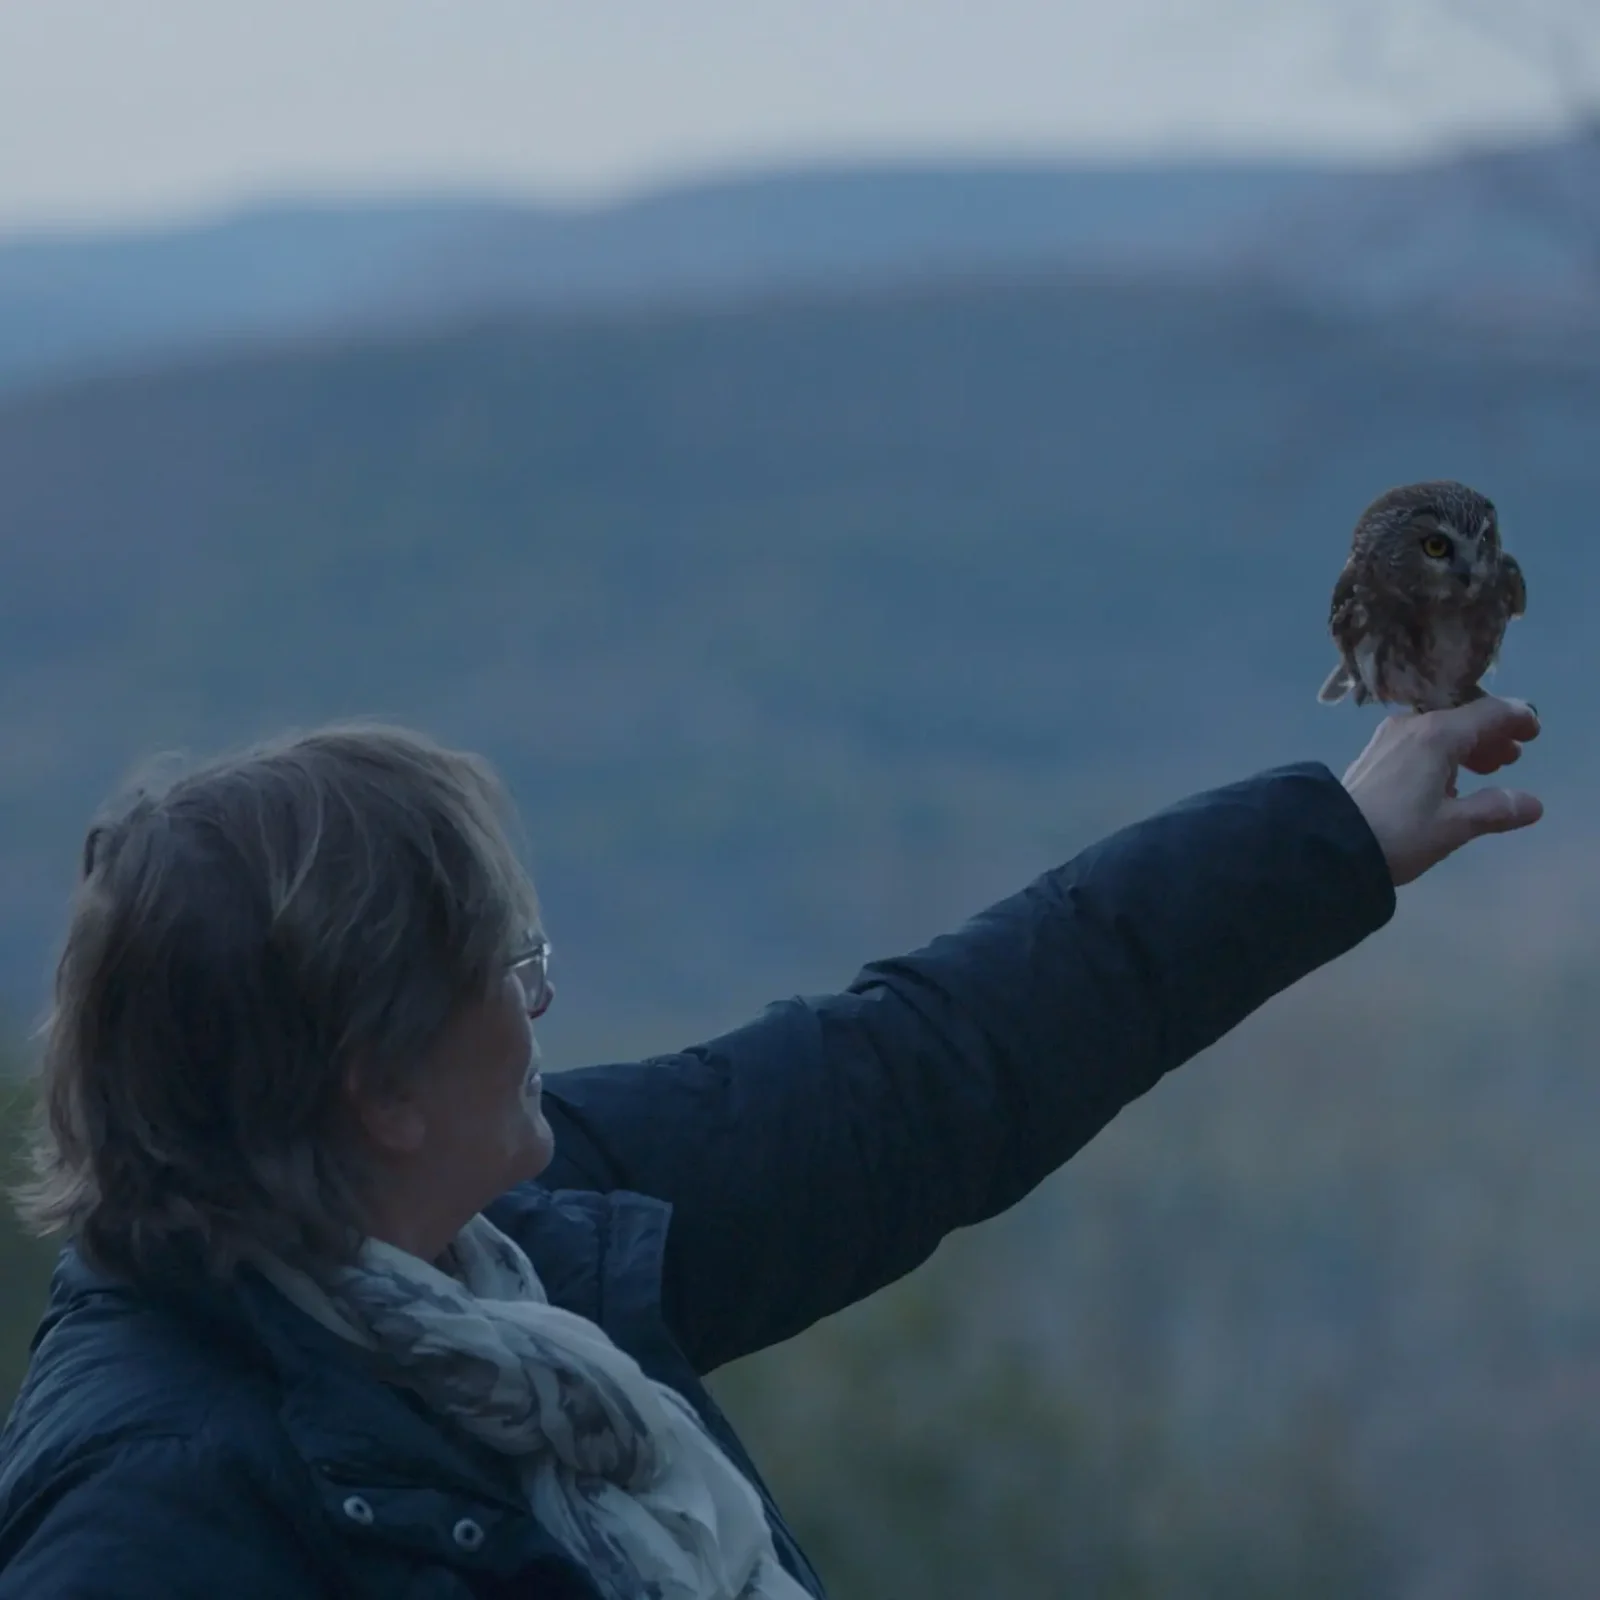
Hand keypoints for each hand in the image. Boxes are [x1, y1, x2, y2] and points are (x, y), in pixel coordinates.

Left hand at [1341, 695, 1542, 885]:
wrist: (1329, 843)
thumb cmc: (1398, 834)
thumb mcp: (1453, 826)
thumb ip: (1494, 810)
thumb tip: (1531, 804)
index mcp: (1437, 734)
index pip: (1488, 712)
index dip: (1516, 719)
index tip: (1534, 734)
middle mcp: (1412, 726)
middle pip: (1462, 719)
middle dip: (1491, 736)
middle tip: (1511, 759)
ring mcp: (1388, 739)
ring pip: (1439, 731)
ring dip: (1467, 747)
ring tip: (1486, 771)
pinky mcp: (1374, 756)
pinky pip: (1418, 744)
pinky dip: (1442, 755)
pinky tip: (1447, 782)